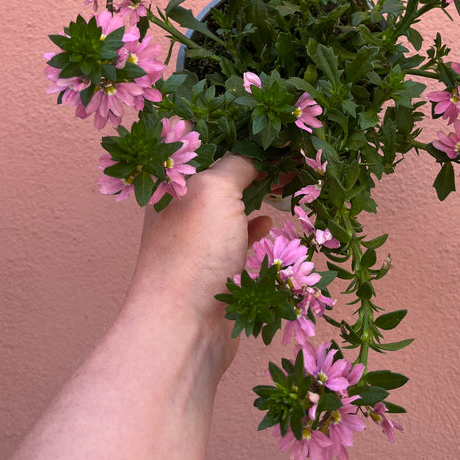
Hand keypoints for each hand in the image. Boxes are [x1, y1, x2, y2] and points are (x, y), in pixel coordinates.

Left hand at [129, 155, 271, 369]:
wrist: (186, 327)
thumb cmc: (193, 252)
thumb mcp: (215, 189)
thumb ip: (236, 165)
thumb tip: (256, 160)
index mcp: (170, 184)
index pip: (206, 147)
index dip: (239, 136)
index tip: (274, 132)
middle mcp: (180, 210)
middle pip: (221, 178)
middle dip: (253, 167)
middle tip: (289, 157)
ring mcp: (198, 243)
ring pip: (232, 209)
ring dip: (257, 198)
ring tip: (287, 186)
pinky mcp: (216, 271)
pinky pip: (239, 240)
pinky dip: (256, 230)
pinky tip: (269, 225)